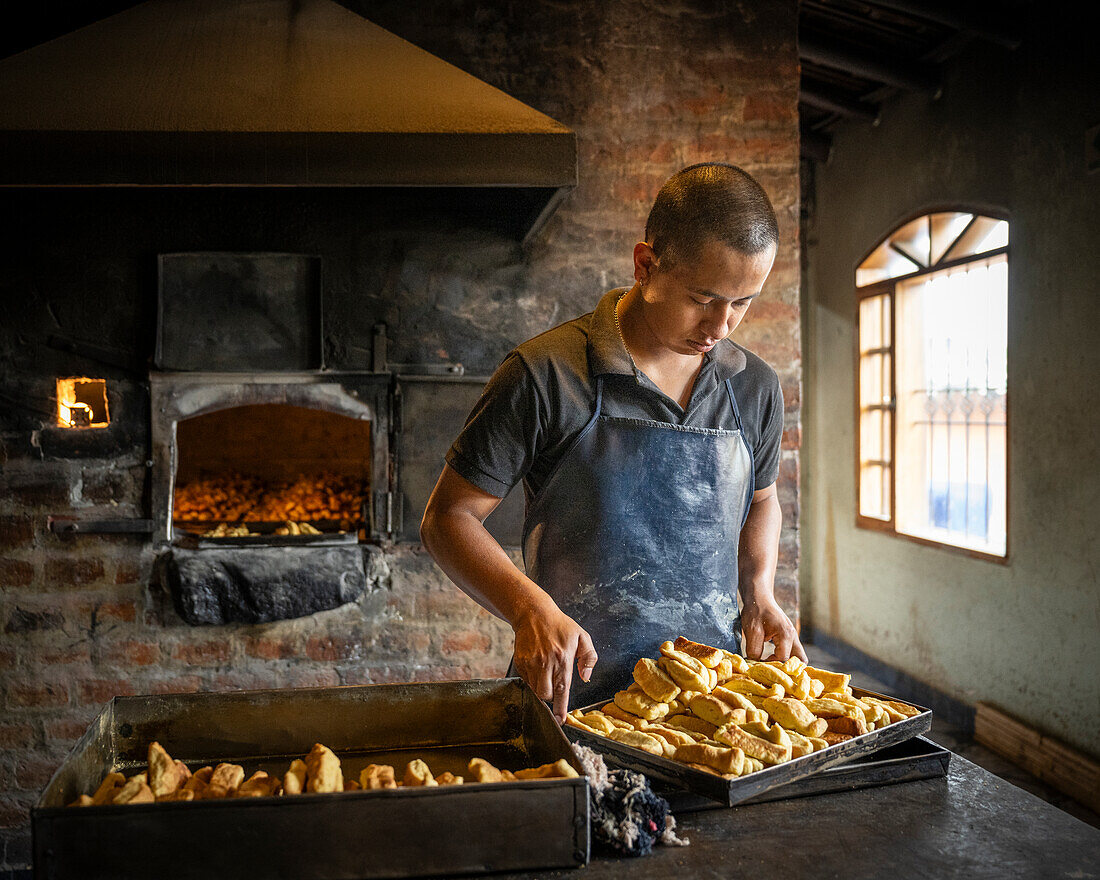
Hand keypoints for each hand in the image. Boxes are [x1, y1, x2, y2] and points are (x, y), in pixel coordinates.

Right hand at [512, 605, 597, 722]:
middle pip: (546, 695)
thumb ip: (589, 658)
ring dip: (542, 688)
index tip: (561, 719)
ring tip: (547, 672)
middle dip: (551, 697)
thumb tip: (586, 677)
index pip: (562, 690)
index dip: (561, 708)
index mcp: (563, 658)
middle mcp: (546, 663)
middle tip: (555, 686)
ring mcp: (531, 663)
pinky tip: (539, 667)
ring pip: (535, 690)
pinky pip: (527, 681)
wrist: (533, 614)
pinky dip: (533, 680)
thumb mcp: (582, 636)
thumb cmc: (559, 625)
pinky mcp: (520, 662)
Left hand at [741, 598, 806, 662]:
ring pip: (797, 656)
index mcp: (786, 635)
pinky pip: (791, 651)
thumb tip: (753, 665)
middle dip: (788, 668)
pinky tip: (771, 658)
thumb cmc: (756, 611)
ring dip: (787, 662)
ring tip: (772, 665)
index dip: (771, 664)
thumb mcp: (752, 631)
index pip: (784, 659)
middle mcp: (793, 636)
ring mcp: (792, 636)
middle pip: (800, 660)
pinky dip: (784, 657)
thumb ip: (754, 650)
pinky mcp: (788, 636)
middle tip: (773, 669)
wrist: (759, 597)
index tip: (759, 664)